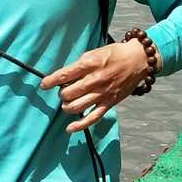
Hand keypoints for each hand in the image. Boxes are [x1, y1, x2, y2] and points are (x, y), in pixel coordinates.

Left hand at [39, 37, 158, 133]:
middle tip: (65, 91)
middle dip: (62, 93)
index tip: (44, 84)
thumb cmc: (114, 55)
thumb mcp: (94, 53)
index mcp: (89, 65)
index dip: (50, 81)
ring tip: (69, 102)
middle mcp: (94, 80)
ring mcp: (102, 94)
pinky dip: (79, 125)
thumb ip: (79, 66)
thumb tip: (63, 78)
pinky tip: (69, 128)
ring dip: (67, 106)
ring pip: (76, 107)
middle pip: (67, 94)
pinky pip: (92, 118)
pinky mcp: (109, 103)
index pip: (64, 76)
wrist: (137, 60)